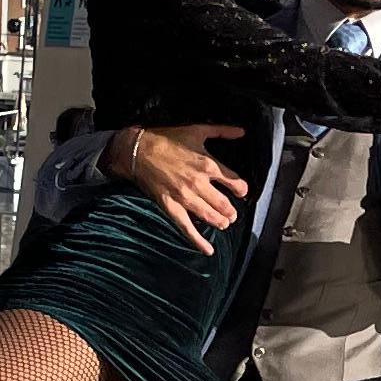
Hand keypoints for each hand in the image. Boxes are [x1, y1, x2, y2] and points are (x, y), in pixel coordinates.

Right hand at [106, 121, 244, 245]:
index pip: (235, 183)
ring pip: (210, 216)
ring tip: (224, 224)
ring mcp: (184, 197)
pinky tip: (208, 250)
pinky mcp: (171, 207)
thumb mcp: (197, 130)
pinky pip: (187, 228)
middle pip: (224, 204)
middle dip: (231, 211)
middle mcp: (199, 183)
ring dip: (221, 222)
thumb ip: (221, 131)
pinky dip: (198, 241)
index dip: (241, 189)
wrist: (137, 150)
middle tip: (231, 213)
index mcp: (208, 165)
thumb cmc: (166, 139)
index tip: (240, 192)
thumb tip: (242, 131)